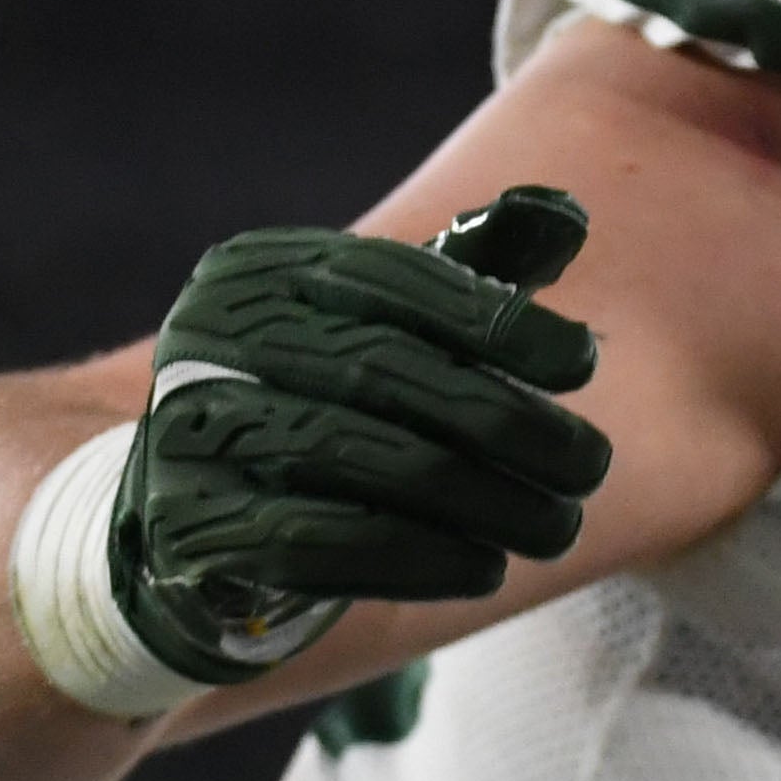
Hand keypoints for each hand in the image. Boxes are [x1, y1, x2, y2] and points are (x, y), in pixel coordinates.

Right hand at [116, 186, 610, 682]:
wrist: (187, 508)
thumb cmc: (317, 399)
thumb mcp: (382, 322)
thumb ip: (469, 268)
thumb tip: (565, 212)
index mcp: (263, 274)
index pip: (392, 279)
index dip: (497, 319)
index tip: (584, 363)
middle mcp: (211, 340)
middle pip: (387, 372)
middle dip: (511, 423)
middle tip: (592, 467)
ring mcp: (192, 431)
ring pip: (363, 460)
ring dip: (483, 501)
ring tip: (555, 526)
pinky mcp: (191, 526)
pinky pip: (319, 545)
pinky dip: (417, 558)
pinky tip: (482, 567)